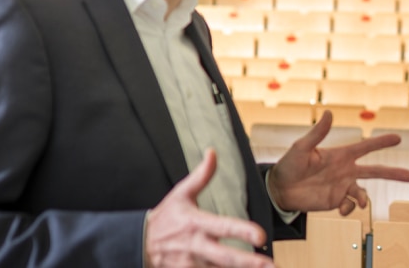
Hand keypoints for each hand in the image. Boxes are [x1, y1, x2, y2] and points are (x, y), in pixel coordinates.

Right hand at [145, 149, 272, 267]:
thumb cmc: (165, 218)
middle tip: (269, 265)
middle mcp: (196, 246)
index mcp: (197, 223)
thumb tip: (212, 153)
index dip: (242, 232)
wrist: (139, 243)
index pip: (223, 227)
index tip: (260, 237)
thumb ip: (201, 175)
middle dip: (248, 263)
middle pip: (225, 257)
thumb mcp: (181, 194)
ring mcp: (192, 264)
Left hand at [267, 110, 408, 212]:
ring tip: (362, 204)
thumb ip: (318, 133)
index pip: (365, 147)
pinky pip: (350, 206)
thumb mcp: (302, 147)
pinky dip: (349, 208)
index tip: (398, 138)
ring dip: (365, 199)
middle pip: (375, 171)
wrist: (279, 191)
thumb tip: (329, 113)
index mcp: (341, 155)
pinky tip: (340, 209)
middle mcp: (345, 170)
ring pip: (364, 193)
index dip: (381, 143)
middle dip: (393, 174)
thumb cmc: (288, 165)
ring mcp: (342, 187)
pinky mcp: (335, 201)